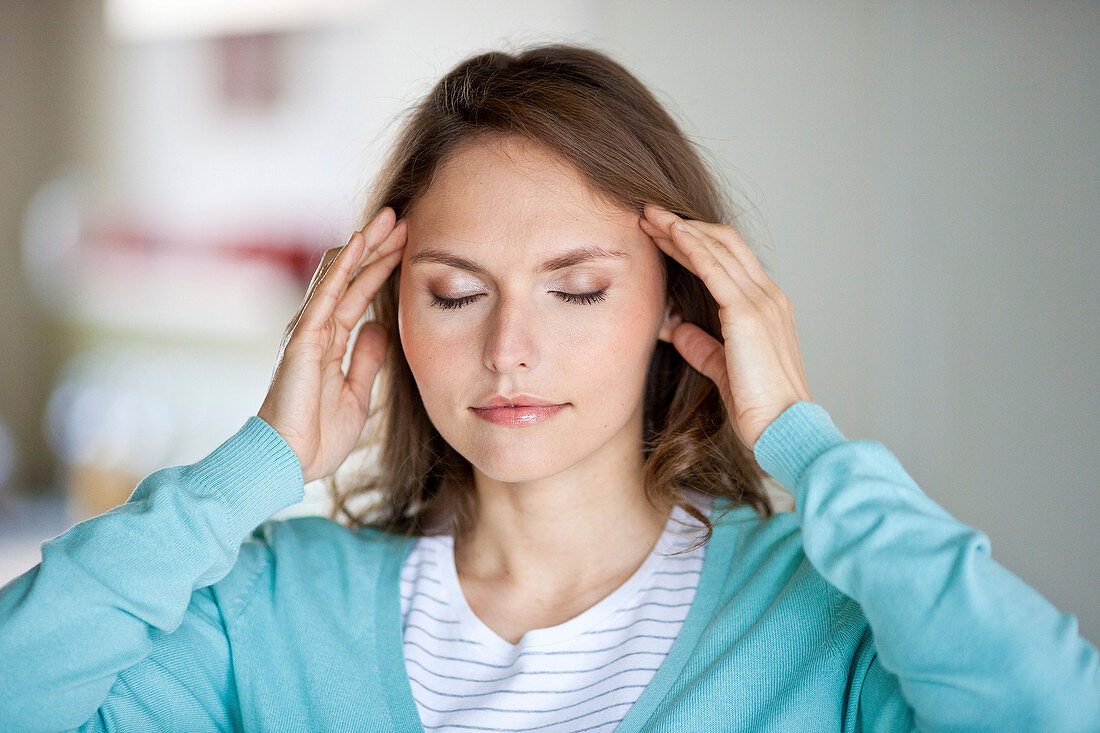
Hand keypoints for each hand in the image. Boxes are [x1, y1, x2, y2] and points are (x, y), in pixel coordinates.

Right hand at [257, 207, 406, 483]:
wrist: (291, 462)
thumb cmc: (319, 434)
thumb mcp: (357, 392)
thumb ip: (366, 358)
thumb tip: (379, 327)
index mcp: (330, 341)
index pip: (360, 292)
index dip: (383, 267)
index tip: (409, 244)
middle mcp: (317, 328)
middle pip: (351, 275)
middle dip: (378, 246)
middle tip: (405, 217)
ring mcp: (308, 330)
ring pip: (339, 275)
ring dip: (365, 245)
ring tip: (390, 218)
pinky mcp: (303, 339)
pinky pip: (326, 294)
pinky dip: (343, 266)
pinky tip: (359, 242)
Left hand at [640, 204, 812, 451]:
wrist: (784, 428)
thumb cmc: (759, 407)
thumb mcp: (724, 370)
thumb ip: (704, 348)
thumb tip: (679, 330)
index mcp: (766, 307)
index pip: (729, 260)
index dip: (694, 242)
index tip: (663, 233)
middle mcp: (768, 297)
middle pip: (723, 244)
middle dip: (684, 226)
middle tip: (650, 214)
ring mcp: (761, 302)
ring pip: (717, 249)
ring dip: (681, 229)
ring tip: (650, 216)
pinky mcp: (748, 314)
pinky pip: (715, 270)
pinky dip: (692, 247)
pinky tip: (672, 233)